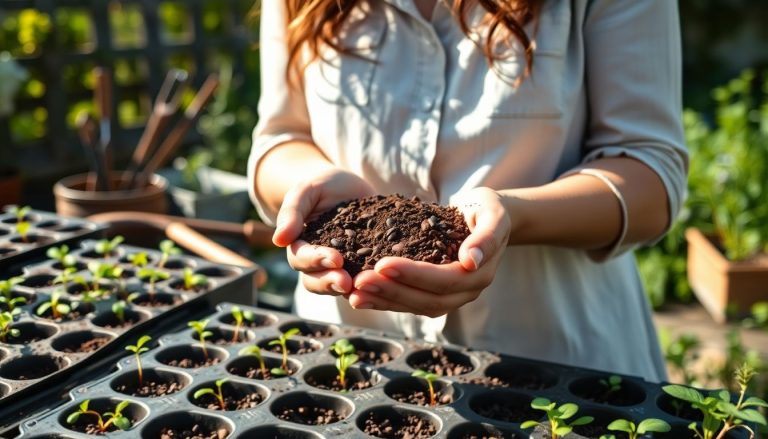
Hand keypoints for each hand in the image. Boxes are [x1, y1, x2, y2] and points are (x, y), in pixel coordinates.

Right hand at [273, 168, 375, 295]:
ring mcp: (340, 268)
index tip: (335, 258)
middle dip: (331, 282)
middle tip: (347, 282)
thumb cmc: (323, 185)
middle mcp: (317, 262)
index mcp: (300, 245)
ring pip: (337, 287)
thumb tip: (278, 240)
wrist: (351, 185)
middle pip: (315, 281)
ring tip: (363, 286)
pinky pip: (362, 282)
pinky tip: (382, 282)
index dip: (316, 261)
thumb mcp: (307, 190)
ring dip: (348, 289)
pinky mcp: (361, 267)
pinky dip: (369, 284)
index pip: (301, 259)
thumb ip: (292, 212)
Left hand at [347, 187, 513, 316]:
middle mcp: (466, 292)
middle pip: (427, 299)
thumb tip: (471, 261)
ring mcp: (450, 297)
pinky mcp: (434, 295)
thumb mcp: (492, 213)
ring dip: (384, 300)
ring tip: (354, 292)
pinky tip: (359, 296)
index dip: (413, 275)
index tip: (382, 264)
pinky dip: (384, 301)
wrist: (485, 216)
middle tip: (359, 280)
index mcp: (479, 274)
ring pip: (415, 306)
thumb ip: (486, 236)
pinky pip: (409, 303)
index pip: (444, 281)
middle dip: (391, 291)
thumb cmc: (486, 208)